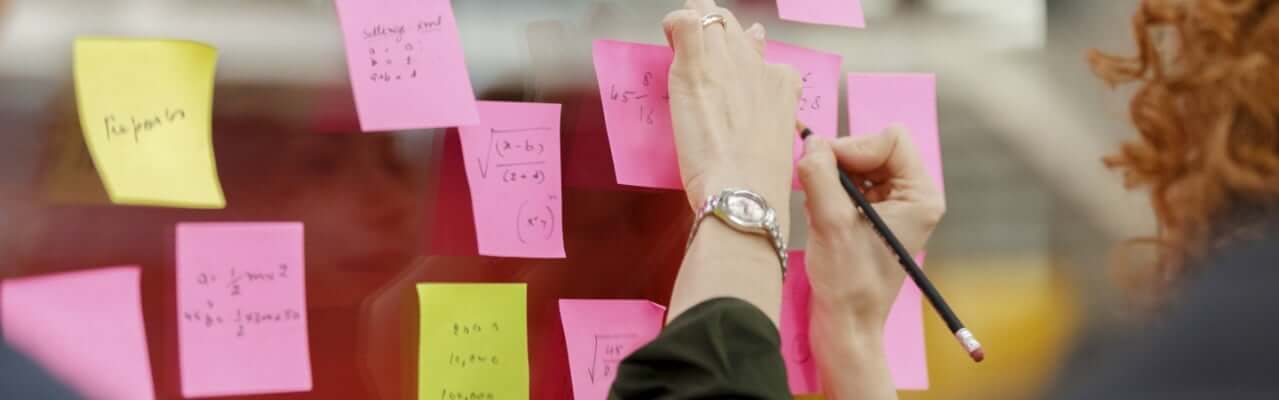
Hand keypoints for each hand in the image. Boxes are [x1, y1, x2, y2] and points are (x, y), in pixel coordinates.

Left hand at [662, 0, 802, 211]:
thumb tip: (759, 102)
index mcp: (781, 83)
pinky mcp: (697, 65)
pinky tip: (668, 35)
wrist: (744, 188)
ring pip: (710, 16)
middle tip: (696, 51)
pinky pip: (685, 22)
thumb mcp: (772, 141)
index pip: (757, 52)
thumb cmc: (757, 179)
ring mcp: (726, 61)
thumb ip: (766, 114)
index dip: (738, 57)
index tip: (725, 72)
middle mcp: (756, 64)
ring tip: (681, 38)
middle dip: (712, 31)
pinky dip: (674, 23)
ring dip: (694, 21)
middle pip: (731, 28)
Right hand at [796, 127, 944, 399]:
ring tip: (820, 209)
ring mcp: (891, 205)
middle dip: (840, 163)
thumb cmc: (848, 283)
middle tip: (817, 189)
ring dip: (831, 179)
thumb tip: (811, 142)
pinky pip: (846, 182)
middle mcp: (911, 196)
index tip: (826, 171)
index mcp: (920, 195)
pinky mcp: (870, 215)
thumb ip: (821, 174)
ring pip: (856, 163)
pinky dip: (827, 191)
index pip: (890, 139)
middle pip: (872, 147)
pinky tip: (820, 216)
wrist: (846, 326)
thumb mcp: (831, 222)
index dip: (854, 147)